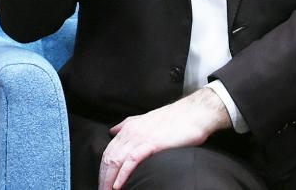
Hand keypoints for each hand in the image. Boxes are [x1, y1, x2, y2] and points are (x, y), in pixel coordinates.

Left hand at [98, 87, 230, 189]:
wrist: (193, 113)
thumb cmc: (174, 119)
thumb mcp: (145, 119)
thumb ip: (127, 125)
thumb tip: (113, 130)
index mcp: (128, 127)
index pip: (108, 151)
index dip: (103, 168)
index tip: (102, 181)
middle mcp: (130, 132)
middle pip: (109, 157)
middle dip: (103, 177)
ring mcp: (140, 138)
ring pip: (117, 160)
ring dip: (109, 179)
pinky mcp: (151, 144)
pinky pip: (131, 161)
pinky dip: (123, 175)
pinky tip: (118, 186)